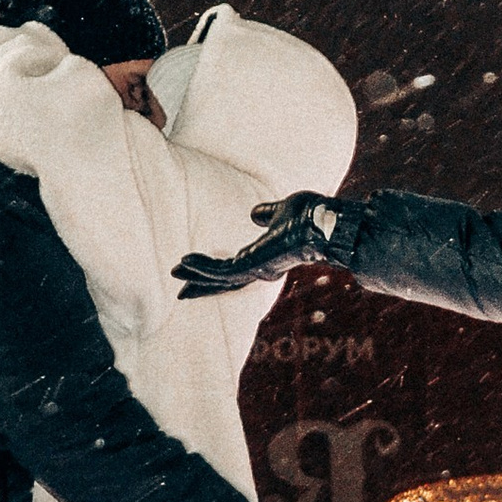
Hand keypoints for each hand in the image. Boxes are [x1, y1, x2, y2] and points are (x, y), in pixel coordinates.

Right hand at [174, 192, 369, 298]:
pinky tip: (187, 262)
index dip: (216, 271)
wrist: (326, 222)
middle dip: (202, 284)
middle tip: (180, 290)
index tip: (197, 270)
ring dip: (197, 275)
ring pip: (221, 278)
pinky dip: (204, 268)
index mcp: (266, 257)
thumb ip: (268, 214)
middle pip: (225, 282)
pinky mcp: (255, 266)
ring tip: (176, 271)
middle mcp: (261, 268)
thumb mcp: (283, 211)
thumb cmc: (312, 216)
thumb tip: (254, 214)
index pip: (235, 269)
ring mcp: (257, 269)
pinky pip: (223, 270)